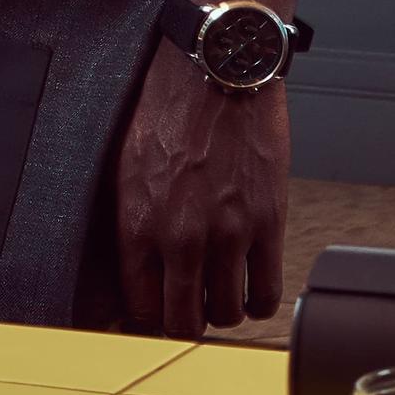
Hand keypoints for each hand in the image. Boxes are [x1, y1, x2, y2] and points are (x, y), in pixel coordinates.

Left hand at [111, 44, 288, 335]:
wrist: (217, 72)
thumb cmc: (169, 110)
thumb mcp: (126, 167)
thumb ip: (132, 222)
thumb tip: (139, 268)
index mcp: (137, 223)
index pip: (140, 305)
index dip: (149, 317)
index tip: (158, 312)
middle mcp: (180, 237)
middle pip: (183, 321)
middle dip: (185, 322)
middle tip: (191, 311)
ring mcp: (227, 233)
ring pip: (228, 313)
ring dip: (224, 312)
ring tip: (222, 296)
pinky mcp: (268, 223)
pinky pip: (267, 292)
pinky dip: (260, 301)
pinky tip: (252, 288)